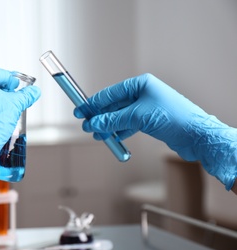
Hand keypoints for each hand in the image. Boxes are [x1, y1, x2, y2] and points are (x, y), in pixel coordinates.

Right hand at [74, 73, 236, 189]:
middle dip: (100, 117)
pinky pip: (129, 124)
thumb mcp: (137, 117)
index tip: (81, 111)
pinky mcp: (151, 120)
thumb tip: (93, 123)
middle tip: (86, 126)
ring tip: (97, 135)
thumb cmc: (172, 118)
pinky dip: (120, 131)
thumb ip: (113, 120)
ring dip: (108, 126)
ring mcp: (147, 107)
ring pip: (121, 116)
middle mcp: (143, 94)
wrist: (197, 136)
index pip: (110, 93)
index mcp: (141, 84)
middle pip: (114, 105)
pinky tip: (112, 137)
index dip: (93, 103)